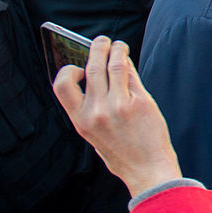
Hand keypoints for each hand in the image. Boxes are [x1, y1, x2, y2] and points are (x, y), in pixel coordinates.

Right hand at [52, 38, 181, 197]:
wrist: (148, 171)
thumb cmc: (122, 153)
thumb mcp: (95, 135)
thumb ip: (93, 108)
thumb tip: (95, 75)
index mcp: (81, 121)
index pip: (62, 85)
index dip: (68, 71)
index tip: (78, 67)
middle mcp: (97, 111)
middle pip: (92, 67)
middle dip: (96, 48)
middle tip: (101, 41)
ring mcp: (119, 106)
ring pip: (114, 64)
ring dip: (116, 49)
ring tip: (118, 45)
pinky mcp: (140, 102)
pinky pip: (131, 75)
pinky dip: (129, 64)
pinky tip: (128, 61)